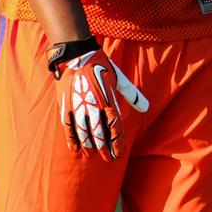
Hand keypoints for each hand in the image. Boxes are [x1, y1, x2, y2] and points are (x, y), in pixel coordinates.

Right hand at [52, 46, 147, 160]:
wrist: (75, 53)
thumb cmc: (100, 65)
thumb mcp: (118, 78)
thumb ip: (131, 94)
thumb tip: (145, 107)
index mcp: (107, 100)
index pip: (114, 127)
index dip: (116, 143)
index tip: (118, 154)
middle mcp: (93, 106)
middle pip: (99, 133)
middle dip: (103, 148)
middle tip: (107, 159)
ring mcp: (78, 106)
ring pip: (83, 132)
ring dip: (88, 146)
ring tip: (91, 156)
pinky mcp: (65, 104)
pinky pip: (68, 126)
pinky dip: (71, 138)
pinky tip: (75, 148)